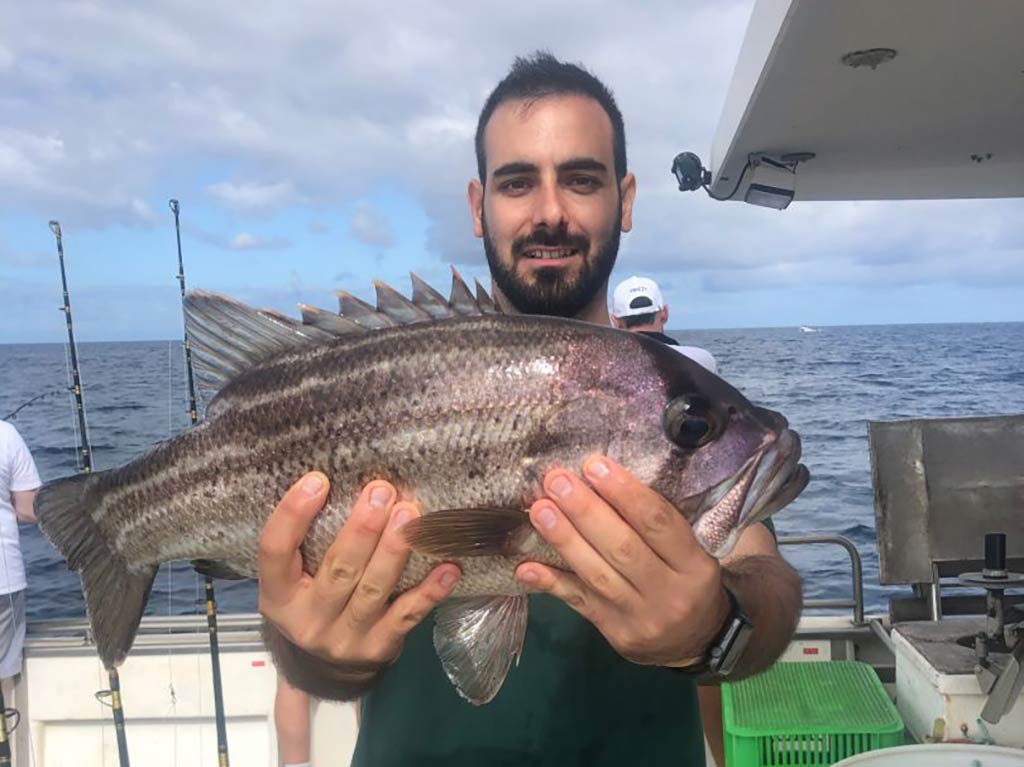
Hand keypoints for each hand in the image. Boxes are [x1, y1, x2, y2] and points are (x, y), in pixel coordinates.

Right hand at [258, 472, 460, 669]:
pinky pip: (407, 615)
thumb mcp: (293, 581)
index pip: (275, 551)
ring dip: (394, 550)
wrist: (323, 674)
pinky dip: (430, 591)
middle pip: (337, 569)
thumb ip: (308, 543)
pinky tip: (448, 566)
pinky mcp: (379, 647)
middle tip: (382, 491)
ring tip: (410, 514)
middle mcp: (308, 620)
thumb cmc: (312, 603)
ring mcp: (345, 638)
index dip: (293, 514)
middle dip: (362, 528)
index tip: (318, 479)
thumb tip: (345, 482)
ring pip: (373, 590)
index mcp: (278, 595)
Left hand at [514, 456, 729, 666]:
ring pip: (597, 574)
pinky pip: (579, 603)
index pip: (658, 523)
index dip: (625, 493)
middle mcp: (669, 592)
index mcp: (694, 564)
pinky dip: (551, 583)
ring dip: (564, 540)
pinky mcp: (615, 633)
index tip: (594, 465)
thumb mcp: (690, 551)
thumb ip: (657, 524)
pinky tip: (525, 566)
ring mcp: (640, 617)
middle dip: (585, 511)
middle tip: (556, 481)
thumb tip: (603, 481)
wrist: (697, 642)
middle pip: (623, 548)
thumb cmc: (687, 579)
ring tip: (539, 510)